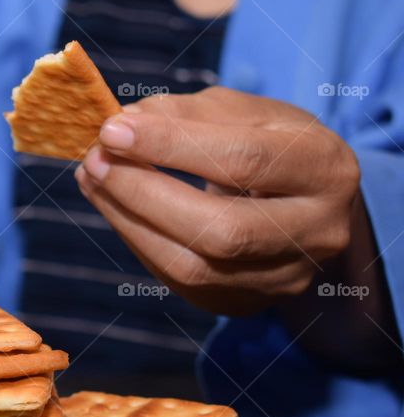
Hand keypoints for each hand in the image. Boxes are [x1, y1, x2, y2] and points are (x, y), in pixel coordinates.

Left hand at [76, 87, 360, 314]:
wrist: (307, 205)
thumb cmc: (271, 146)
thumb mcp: (246, 113)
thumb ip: (189, 115)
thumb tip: (125, 124)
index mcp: (325, 169)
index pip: (243, 160)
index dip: (171, 145)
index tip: (112, 129)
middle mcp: (315, 232)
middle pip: (221, 229)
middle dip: (144, 193)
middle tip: (95, 160)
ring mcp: (282, 279)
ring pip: (193, 266)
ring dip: (128, 221)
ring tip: (92, 179)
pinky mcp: (245, 303)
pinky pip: (178, 282)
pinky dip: (137, 240)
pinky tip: (113, 207)